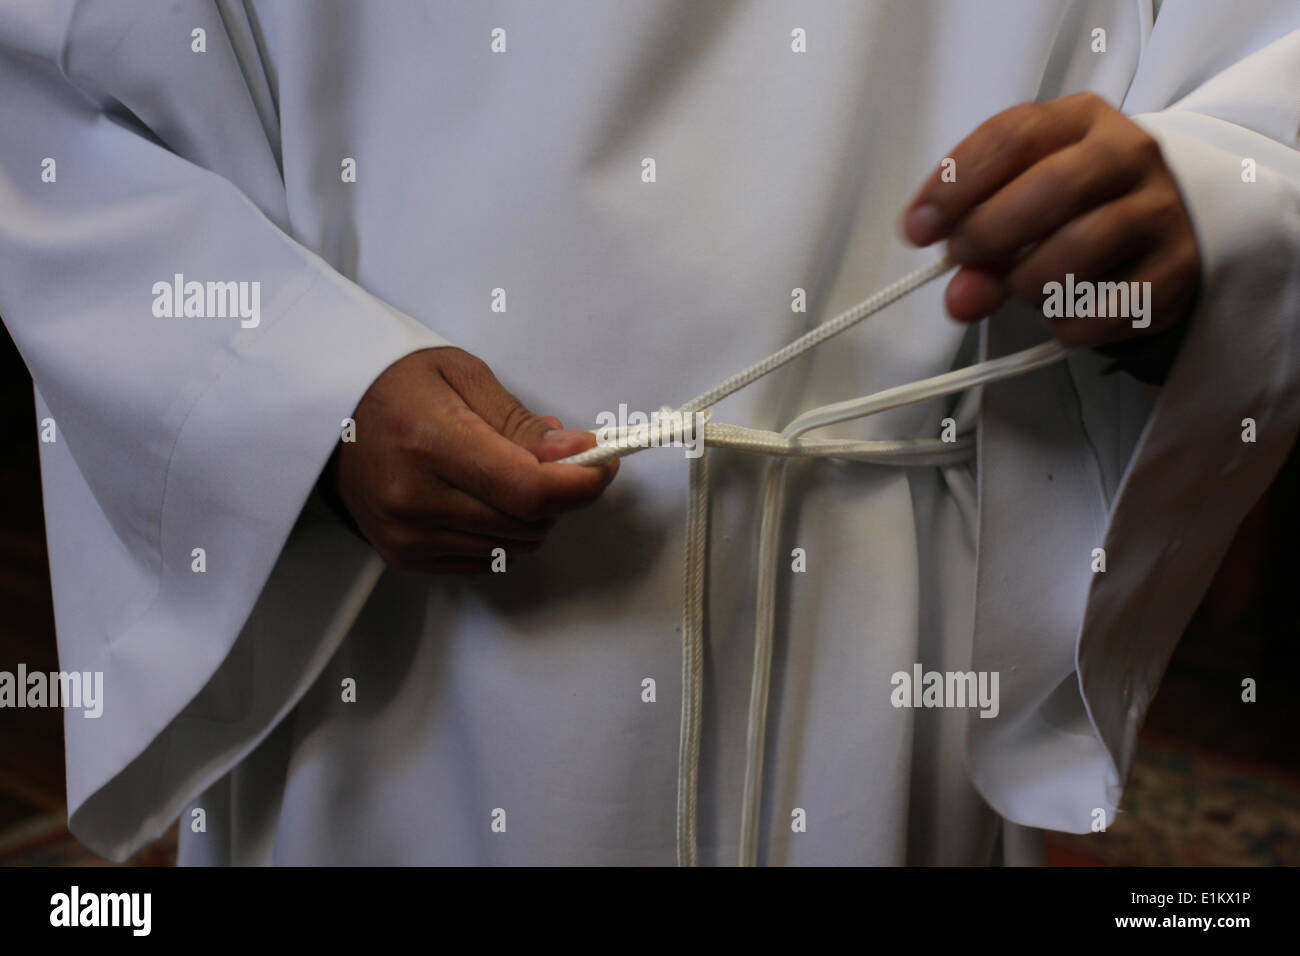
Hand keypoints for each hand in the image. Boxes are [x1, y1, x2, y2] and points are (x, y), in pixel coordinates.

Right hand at [330, 346, 616, 572]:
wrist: (326, 412)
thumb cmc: (397, 385)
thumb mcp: (464, 376)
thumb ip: (521, 423)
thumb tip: (574, 455)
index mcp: (432, 443)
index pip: (529, 490)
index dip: (581, 485)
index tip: (602, 465)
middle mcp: (415, 498)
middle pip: (529, 524)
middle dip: (559, 495)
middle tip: (554, 459)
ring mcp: (406, 534)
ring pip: (513, 547)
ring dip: (530, 516)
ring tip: (507, 473)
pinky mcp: (403, 556)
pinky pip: (484, 560)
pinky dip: (500, 533)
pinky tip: (480, 497)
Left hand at [902, 92, 1200, 346]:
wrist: (1162, 221)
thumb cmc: (1074, 204)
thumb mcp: (1019, 196)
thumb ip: (976, 234)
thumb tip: (961, 296)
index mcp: (1080, 119)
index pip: (1012, 136)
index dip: (955, 186)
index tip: (919, 228)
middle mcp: (1130, 153)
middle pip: (1052, 188)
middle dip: (990, 233)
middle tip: (964, 258)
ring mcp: (1161, 210)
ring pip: (1080, 249)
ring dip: (1027, 282)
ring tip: (1019, 286)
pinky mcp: (1176, 270)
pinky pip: (1107, 308)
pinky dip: (1066, 322)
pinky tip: (1059, 313)